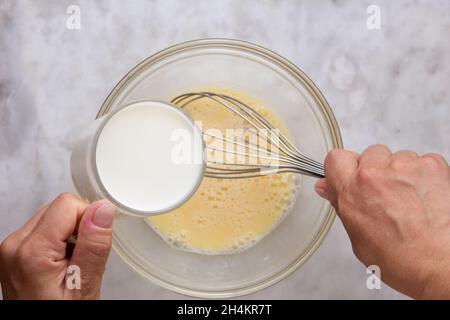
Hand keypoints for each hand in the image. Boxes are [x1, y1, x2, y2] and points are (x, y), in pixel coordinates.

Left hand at [0, 193, 114, 298]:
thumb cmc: (61, 315)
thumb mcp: (85, 286)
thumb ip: (94, 245)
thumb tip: (103, 209)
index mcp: (31, 251)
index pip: (68, 204)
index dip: (88, 222)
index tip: (89, 248)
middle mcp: (14, 244)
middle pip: (59, 207)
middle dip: (78, 228)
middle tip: (79, 260)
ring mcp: (11, 247)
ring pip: (53, 215)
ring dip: (69, 235)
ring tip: (69, 265)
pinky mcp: (14, 250)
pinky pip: (44, 228)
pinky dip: (58, 241)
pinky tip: (60, 264)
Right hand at [315, 145, 449, 298]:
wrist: (444, 265)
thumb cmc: (404, 260)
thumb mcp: (359, 239)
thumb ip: (341, 205)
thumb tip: (327, 187)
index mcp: (353, 192)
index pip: (335, 158)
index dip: (342, 168)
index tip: (348, 176)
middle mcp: (376, 175)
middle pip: (369, 154)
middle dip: (374, 171)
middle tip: (385, 195)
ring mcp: (406, 167)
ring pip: (397, 157)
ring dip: (400, 172)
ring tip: (409, 200)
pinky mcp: (433, 165)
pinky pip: (422, 160)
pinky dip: (423, 174)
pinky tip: (425, 196)